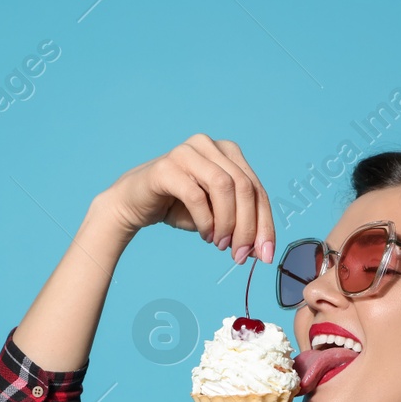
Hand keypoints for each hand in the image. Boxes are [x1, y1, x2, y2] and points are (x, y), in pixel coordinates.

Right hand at [99, 133, 275, 263]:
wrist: (135, 203)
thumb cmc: (179, 207)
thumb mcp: (218, 217)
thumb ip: (241, 226)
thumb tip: (261, 251)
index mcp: (228, 153)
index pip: (257, 190)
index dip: (265, 224)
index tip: (265, 255)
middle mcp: (210, 146)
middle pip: (244, 187)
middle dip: (247, 227)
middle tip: (240, 255)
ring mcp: (188, 152)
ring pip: (224, 186)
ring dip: (228, 222)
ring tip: (221, 244)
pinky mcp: (167, 166)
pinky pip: (196, 195)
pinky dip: (206, 220)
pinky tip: (206, 235)